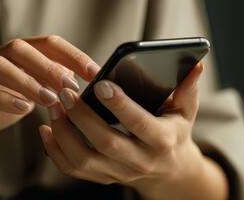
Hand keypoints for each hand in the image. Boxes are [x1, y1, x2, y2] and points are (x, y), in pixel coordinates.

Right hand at [0, 35, 97, 154]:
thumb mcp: (23, 97)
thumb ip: (44, 87)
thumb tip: (76, 84)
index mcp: (11, 57)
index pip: (45, 43)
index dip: (71, 54)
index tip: (94, 71)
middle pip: (20, 47)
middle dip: (50, 64)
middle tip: (72, 85)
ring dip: (28, 81)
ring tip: (50, 99)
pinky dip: (4, 98)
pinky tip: (23, 109)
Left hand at [40, 62, 227, 199]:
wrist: (170, 170)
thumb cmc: (175, 132)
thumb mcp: (185, 112)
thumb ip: (187, 89)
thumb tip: (195, 65)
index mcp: (162, 140)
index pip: (139, 124)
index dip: (120, 105)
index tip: (101, 83)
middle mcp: (140, 161)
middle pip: (106, 143)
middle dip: (82, 117)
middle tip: (65, 91)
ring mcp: (118, 173)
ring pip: (84, 159)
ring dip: (64, 133)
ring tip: (54, 106)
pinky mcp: (103, 177)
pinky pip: (73, 169)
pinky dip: (56, 151)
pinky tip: (47, 129)